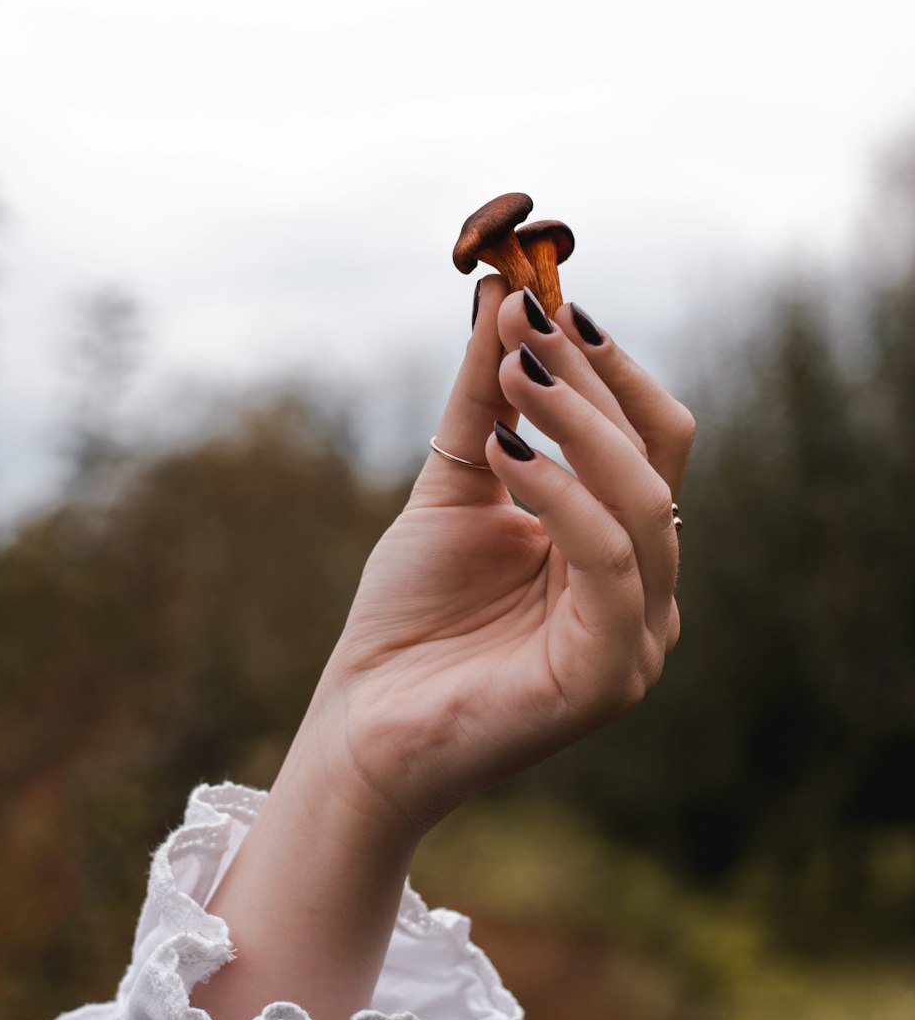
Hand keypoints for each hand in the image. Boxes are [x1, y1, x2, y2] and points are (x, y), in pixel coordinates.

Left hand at [197, 275, 693, 1019]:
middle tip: (524, 322)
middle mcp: (644, 588)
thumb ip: (483, 403)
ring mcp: (637, 636)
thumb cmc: (410, 617)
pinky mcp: (610, 675)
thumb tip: (500, 294)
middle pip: (656, 458)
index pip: (649, 438)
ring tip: (510, 375)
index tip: (546, 301)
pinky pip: (610, 564)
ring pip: (644, 502)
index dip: (608, 366)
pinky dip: (563, 497)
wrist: (364, 725)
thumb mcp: (452, 489)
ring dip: (577, 425)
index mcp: (619, 546)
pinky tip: (506, 457)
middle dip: (590, 379)